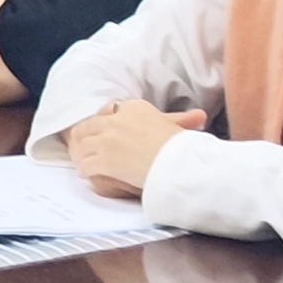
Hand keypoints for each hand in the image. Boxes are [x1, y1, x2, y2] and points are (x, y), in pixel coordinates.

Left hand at [62, 100, 204, 198]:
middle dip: (86, 136)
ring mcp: (108, 140)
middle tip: (83, 146)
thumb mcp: (176, 127)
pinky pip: (85, 164)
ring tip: (84, 162)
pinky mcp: (104, 159)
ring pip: (84, 144)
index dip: (100, 121)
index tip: (99, 129)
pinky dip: (85, 170)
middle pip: (90, 125)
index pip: (107, 109)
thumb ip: (177, 120)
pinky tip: (87, 174)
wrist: (180, 165)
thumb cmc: (183, 148)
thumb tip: (199, 116)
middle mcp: (117, 120)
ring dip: (83, 154)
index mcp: (134, 107)